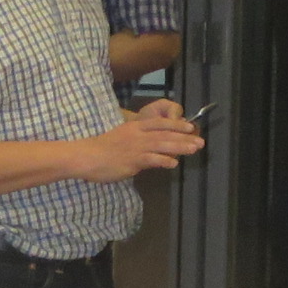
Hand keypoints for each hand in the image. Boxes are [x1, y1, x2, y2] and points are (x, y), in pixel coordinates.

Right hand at [73, 102, 202, 183]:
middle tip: (200, 141)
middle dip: (184, 137)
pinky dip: (164, 161)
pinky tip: (174, 164)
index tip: (190, 127)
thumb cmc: (102, 149)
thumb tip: (151, 147)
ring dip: (180, 147)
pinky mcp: (132, 160)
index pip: (160, 123)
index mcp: (135, 127)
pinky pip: (152, 160)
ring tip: (194, 150)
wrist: (86, 156)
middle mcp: (138, 134)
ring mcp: (136, 147)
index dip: (176, 125)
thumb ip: (137, 140)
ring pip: (163, 145)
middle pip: (166, 134)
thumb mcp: (121, 137)